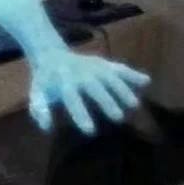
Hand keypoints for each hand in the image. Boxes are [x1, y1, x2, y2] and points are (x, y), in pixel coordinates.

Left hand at [28, 49, 150, 133]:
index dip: (81, 114)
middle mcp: (81, 74)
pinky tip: (146, 82)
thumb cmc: (46, 80)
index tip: (91, 131)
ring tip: (134, 105)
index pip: (72, 99)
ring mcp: (94, 67)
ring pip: (110, 76)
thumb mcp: (37, 93)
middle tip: (118, 118)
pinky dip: (132, 74)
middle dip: (107, 101)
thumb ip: (40, 109)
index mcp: (63, 83)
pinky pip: (119, 68)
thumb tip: (47, 127)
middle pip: (96, 87)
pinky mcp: (103, 63)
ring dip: (123, 89)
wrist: (52, 54)